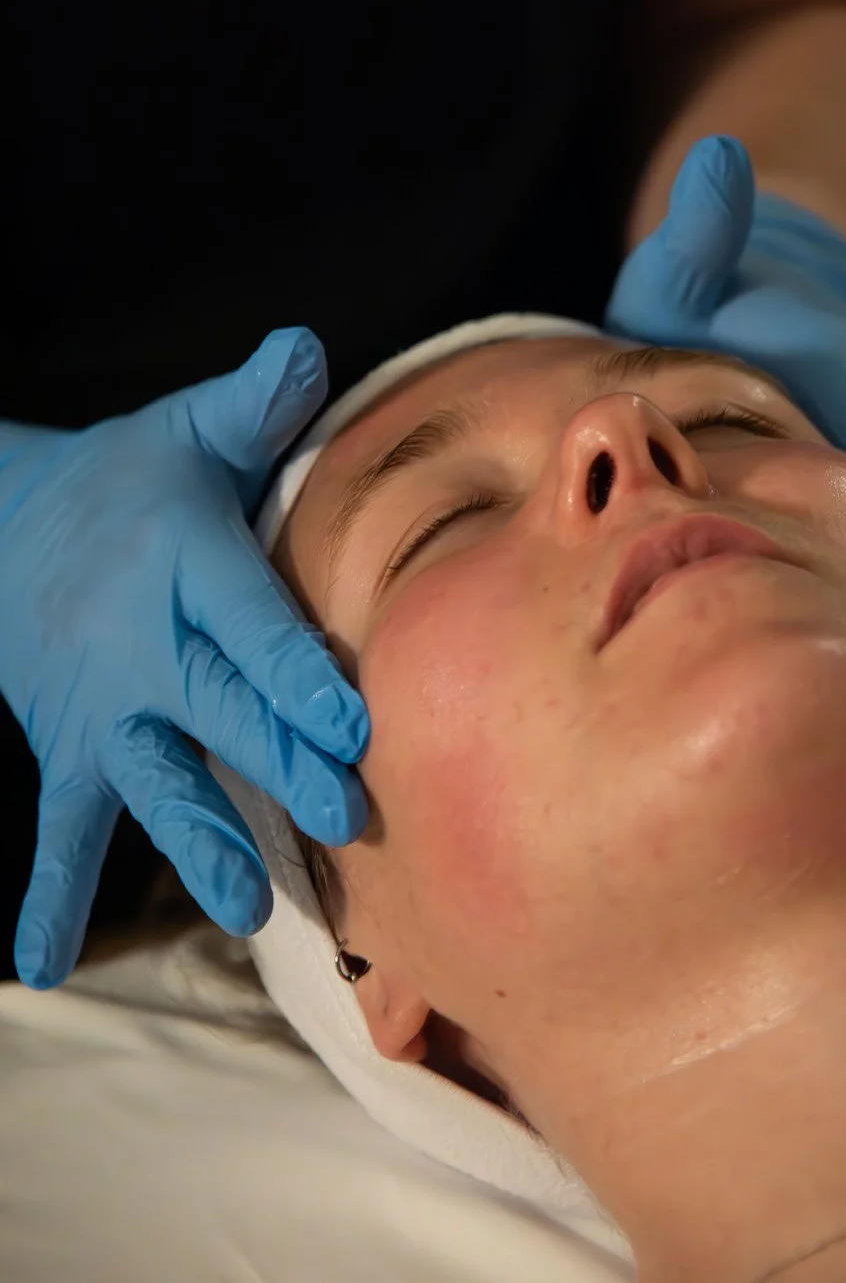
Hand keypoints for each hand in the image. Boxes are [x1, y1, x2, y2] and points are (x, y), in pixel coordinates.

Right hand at [0, 328, 369, 988]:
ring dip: (197, 839)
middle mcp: (140, 643)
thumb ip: (252, 404)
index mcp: (183, 562)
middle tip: (340, 819)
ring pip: (152, 778)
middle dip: (275, 764)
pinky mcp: (70, 746)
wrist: (10, 523)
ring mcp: (100, 706)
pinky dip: (50, 888)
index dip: (294, 673)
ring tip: (242, 902)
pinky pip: (61, 822)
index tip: (348, 724)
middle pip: (216, 710)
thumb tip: (306, 347)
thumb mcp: (189, 432)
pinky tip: (42, 962)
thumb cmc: (137, 482)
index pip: (247, 622)